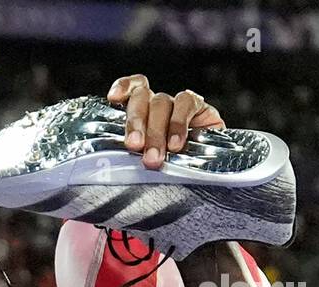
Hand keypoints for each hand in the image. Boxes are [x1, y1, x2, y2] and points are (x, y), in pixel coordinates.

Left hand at [106, 75, 224, 170]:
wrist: (206, 167)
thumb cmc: (170, 163)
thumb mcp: (149, 157)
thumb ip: (137, 152)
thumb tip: (121, 159)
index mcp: (140, 111)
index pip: (131, 88)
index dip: (123, 87)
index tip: (113, 98)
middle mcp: (157, 103)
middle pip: (141, 98)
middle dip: (136, 123)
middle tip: (134, 145)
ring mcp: (177, 103)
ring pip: (161, 103)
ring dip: (156, 131)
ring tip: (155, 156)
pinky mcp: (198, 106)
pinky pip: (186, 104)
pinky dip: (178, 124)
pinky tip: (176, 143)